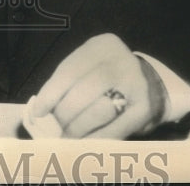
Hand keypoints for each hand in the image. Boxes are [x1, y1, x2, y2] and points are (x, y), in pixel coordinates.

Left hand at [30, 33, 165, 138]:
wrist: (151, 83)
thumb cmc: (107, 77)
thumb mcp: (89, 68)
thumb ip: (66, 84)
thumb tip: (41, 110)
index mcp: (101, 46)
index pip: (69, 70)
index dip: (51, 94)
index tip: (39, 112)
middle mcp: (120, 60)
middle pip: (84, 91)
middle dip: (65, 114)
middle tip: (56, 129)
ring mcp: (136, 83)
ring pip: (99, 111)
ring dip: (79, 129)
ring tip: (67, 138)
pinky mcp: (145, 108)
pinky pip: (116, 128)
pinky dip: (97, 139)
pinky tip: (86, 144)